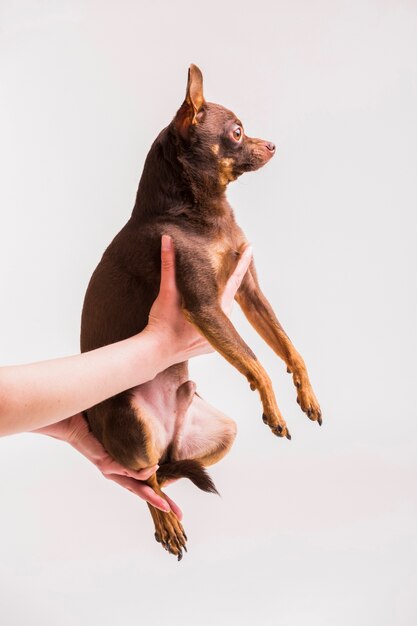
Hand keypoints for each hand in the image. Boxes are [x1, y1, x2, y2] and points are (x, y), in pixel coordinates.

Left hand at [33, 414, 181, 518]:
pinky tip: (154, 468)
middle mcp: (115, 472)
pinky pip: (127, 470)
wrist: (71, 420)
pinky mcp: (105, 463)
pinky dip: (142, 471)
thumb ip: (132, 435)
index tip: (173, 503)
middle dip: (159, 502)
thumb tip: (150, 425)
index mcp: (119, 467)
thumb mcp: (119, 432)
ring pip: (135, 486)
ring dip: (152, 495)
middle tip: (177, 515)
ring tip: (165, 504)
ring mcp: (110, 469)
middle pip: (141, 492)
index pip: (142, 483)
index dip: (158, 493)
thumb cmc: (92, 423)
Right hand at [145, 234, 251, 363]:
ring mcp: (217, 338)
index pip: (234, 280)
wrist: (155, 352)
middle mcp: (221, 324)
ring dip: (218, 302)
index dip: (242, 263)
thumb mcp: (166, 292)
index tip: (250, 247)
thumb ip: (169, 265)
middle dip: (228, 283)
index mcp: (215, 308)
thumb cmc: (161, 322)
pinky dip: (210, 320)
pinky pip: (216, 330)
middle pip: (229, 297)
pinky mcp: (210, 348)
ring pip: (223, 313)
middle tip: (228, 266)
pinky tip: (200, 317)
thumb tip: (167, 239)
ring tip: (211, 291)